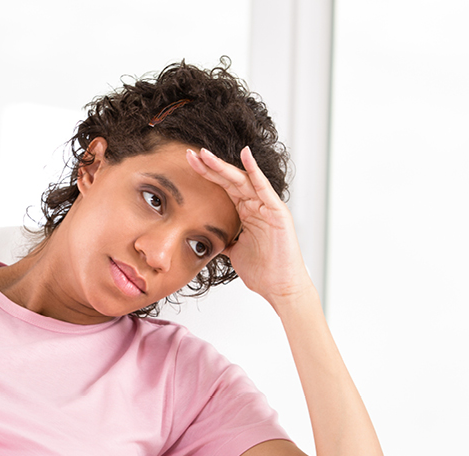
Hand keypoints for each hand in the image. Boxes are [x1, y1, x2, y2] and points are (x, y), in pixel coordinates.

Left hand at [186, 146, 315, 306]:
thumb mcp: (234, 252)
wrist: (280, 289)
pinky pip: (264, 188)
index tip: (188, 164)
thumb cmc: (263, 272)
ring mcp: (267, 207)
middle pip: (230, 180)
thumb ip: (225, 240)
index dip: (206, 175)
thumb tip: (210, 239)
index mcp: (247, 213)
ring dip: (223, 166)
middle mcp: (257, 206)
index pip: (223, 188)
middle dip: (209, 167)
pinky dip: (255, 171)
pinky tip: (245, 155)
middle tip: (190, 154)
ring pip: (243, 180)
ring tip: (205, 154)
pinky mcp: (277, 212)